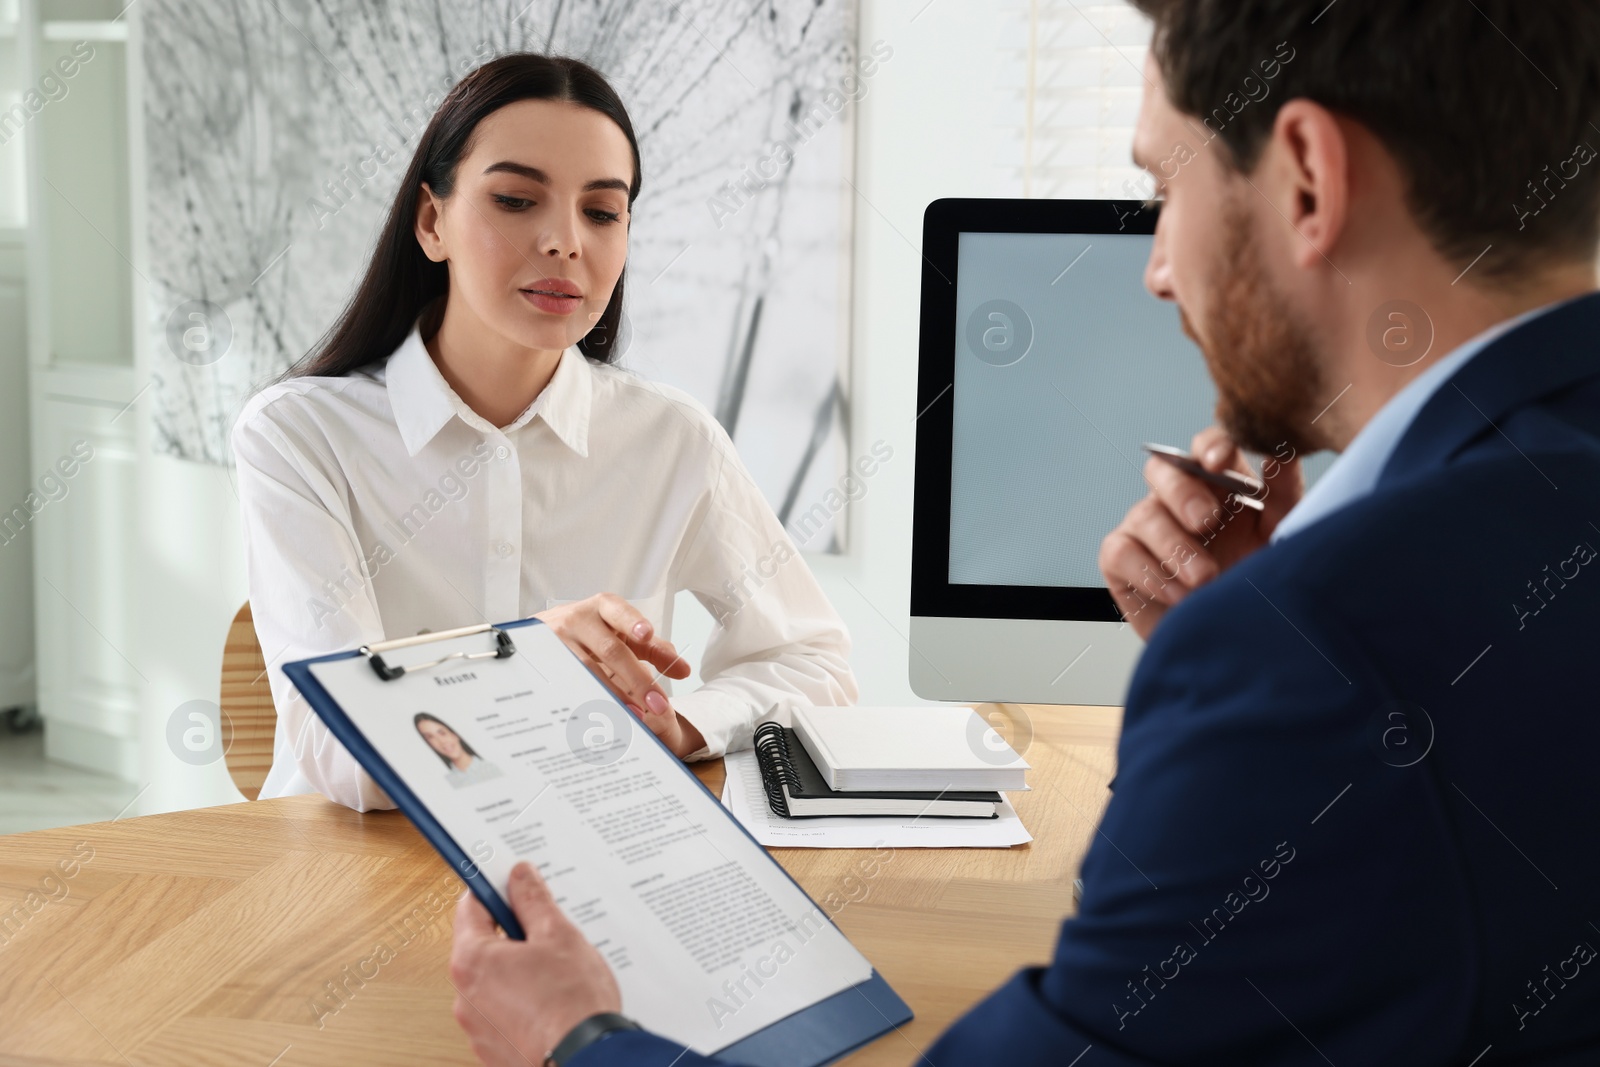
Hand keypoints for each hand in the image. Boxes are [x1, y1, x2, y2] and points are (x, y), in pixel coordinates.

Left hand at [450, 862, 621, 1065]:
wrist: (586, 1059)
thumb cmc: (571, 1004)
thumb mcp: (557, 934)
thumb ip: (532, 900)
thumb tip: (520, 877)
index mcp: (472, 961)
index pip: (471, 907)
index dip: (494, 889)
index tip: (510, 881)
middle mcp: (465, 996)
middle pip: (483, 946)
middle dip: (514, 934)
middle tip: (547, 931)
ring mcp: (478, 1027)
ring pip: (496, 981)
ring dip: (519, 970)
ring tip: (557, 973)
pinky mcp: (495, 1049)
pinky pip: (504, 1012)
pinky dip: (524, 1002)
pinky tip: (553, 1000)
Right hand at [534, 593, 704, 757]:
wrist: (543, 632)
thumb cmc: (592, 631)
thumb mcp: (622, 632)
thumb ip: (654, 649)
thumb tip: (684, 670)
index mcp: (604, 607)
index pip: (619, 612)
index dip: (632, 622)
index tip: (646, 634)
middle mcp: (579, 619)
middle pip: (610, 650)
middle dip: (637, 679)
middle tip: (658, 703)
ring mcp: (559, 641)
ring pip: (588, 671)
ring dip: (615, 696)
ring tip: (637, 715)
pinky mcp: (546, 662)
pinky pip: (570, 684)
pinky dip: (590, 701)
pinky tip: (604, 714)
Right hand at [1098, 427, 1302, 638]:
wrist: (1232, 641)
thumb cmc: (1252, 583)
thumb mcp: (1279, 536)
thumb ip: (1282, 493)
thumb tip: (1284, 450)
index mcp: (1218, 486)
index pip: (1205, 448)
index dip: (1209, 446)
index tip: (1220, 461)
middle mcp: (1177, 501)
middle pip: (1163, 470)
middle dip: (1183, 492)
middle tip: (1206, 521)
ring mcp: (1146, 527)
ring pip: (1145, 515)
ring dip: (1175, 546)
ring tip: (1205, 578)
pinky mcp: (1120, 559)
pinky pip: (1122, 552)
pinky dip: (1151, 573)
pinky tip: (1180, 594)